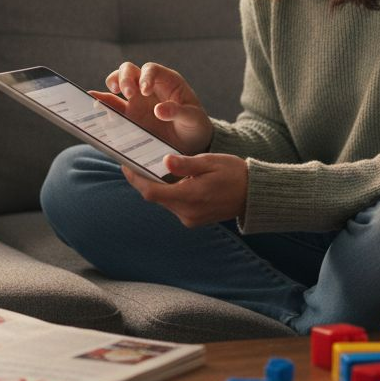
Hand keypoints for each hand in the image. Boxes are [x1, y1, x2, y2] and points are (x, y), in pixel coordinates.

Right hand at [91, 61, 213, 155]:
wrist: (189, 144)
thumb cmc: (194, 126)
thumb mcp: (193, 119)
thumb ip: (178, 112)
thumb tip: (160, 110)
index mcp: (167, 82)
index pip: (151, 69)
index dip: (145, 76)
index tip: (145, 91)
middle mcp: (148, 87)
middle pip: (130, 70)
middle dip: (125, 77)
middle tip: (127, 93)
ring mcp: (136, 100)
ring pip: (118, 81)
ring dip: (113, 84)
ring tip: (113, 93)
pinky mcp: (128, 115)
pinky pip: (111, 105)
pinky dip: (101, 102)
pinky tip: (92, 103)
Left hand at [122, 153, 247, 227]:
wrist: (254, 194)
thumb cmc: (234, 173)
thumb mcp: (210, 162)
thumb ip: (186, 164)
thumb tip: (165, 160)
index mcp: (190, 196)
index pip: (151, 192)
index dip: (135, 179)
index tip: (125, 165)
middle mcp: (187, 212)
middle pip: (154, 197)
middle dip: (143, 180)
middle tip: (133, 162)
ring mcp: (190, 219)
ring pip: (163, 201)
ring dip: (156, 187)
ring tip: (149, 167)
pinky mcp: (193, 220)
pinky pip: (174, 205)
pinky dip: (168, 192)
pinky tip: (168, 179)